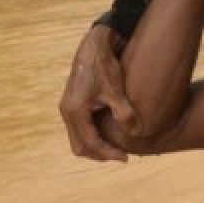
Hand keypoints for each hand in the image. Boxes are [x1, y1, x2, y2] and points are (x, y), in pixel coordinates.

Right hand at [59, 24, 140, 161]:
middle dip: (99, 154)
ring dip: (95, 146)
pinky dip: (91, 135)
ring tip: (115, 147)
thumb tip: (136, 134)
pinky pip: (79, 128)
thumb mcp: (116, 90)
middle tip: (120, 155)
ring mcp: (67, 107)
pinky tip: (107, 132)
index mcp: (75, 110)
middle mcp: (66, 111)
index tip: (125, 157)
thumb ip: (124, 113)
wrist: (95, 44)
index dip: (108, 153)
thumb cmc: (104, 66)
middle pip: (80, 146)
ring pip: (78, 138)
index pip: (90, 143)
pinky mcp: (72, 102)